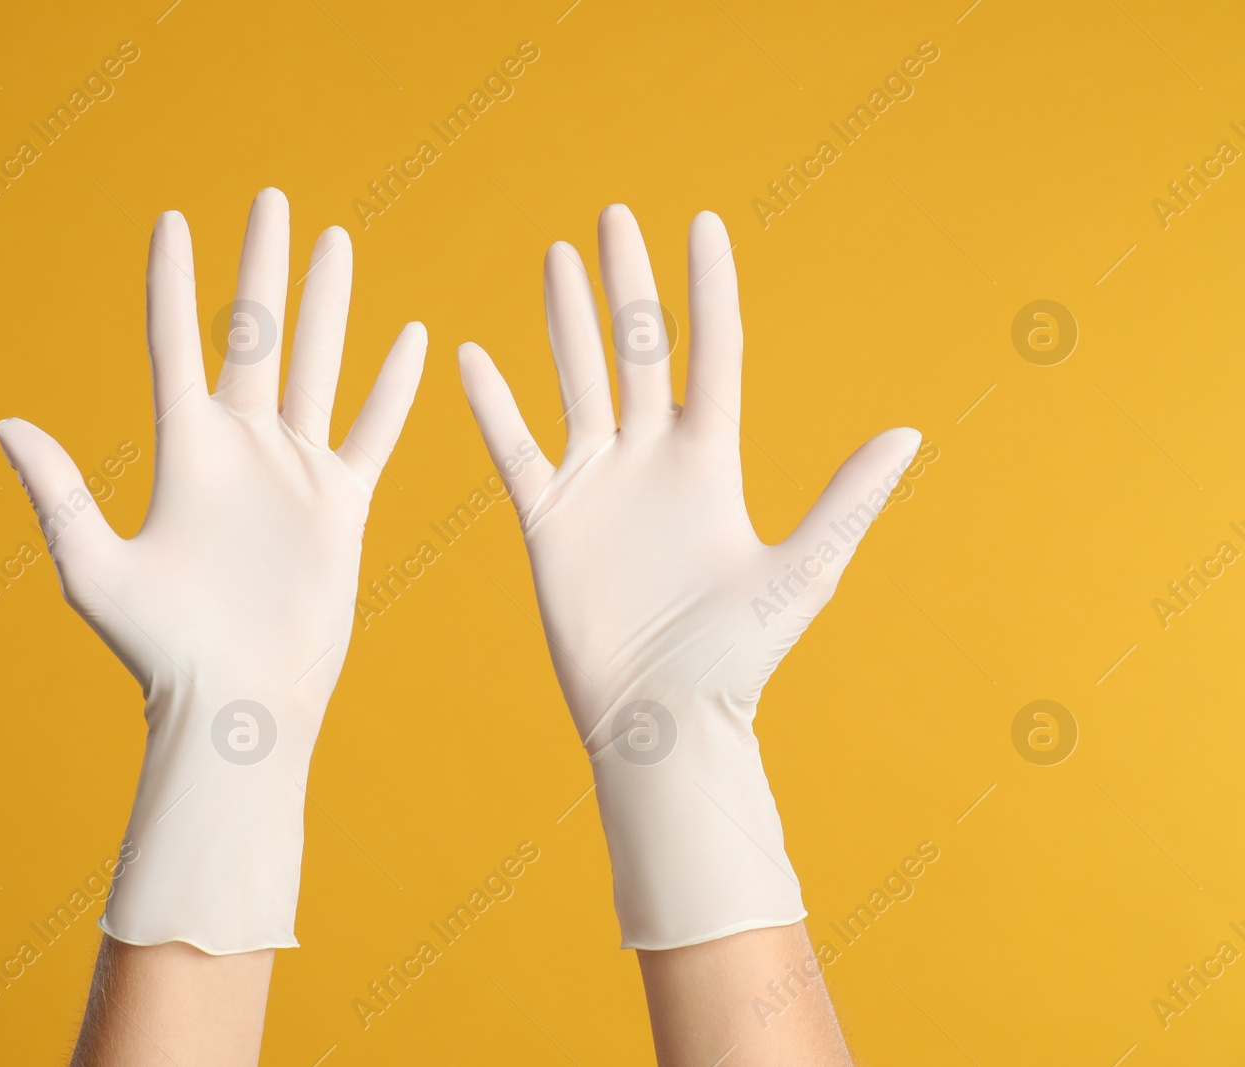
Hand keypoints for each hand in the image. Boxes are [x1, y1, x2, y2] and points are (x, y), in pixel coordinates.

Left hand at [0, 188, 425, 951]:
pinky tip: (410, 339)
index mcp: (185, 451)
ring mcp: (295, 472)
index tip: (172, 221)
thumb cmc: (161, 648)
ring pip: (319, 366)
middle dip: (263, 267)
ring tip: (337, 241)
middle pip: (256, 335)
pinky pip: (372, 432)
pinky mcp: (341, 505)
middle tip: (272, 201)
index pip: (177, 345)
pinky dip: (392, 388)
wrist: (239, 703)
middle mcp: (242, 449)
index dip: (173, 283)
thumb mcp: (95, 567)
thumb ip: (61, 492)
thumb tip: (7, 424)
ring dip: (328, 304)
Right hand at [458, 204, 917, 947]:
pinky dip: (492, 406)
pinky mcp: (550, 519)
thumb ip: (848, 500)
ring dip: (565, 322)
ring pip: (577, 383)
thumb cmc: (736, 657)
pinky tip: (471, 357)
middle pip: (637, 352)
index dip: (707, 290)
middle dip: (627, 285)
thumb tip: (911, 432)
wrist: (661, 718)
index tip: (702, 225)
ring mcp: (598, 486)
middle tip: (614, 219)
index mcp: (710, 464)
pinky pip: (515, 450)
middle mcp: (651, 462)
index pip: (710, 355)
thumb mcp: (802, 572)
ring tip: (556, 258)